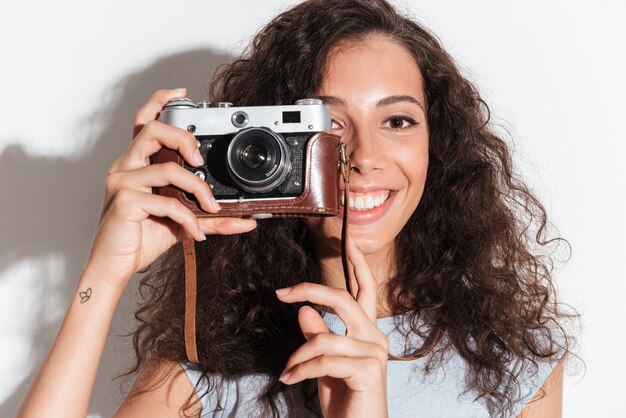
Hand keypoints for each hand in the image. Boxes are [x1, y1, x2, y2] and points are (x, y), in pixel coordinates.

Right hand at [85, 89, 256, 287]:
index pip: (144, 121)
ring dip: (197, 188)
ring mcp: (122, 182)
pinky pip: (166, 203)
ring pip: (166, 167)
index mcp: (137, 163)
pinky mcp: (124, 201)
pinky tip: (195, 233)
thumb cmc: (142, 237)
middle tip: (201, 161)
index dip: (161, 102)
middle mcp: (126, 166)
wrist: (115, 265)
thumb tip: (247, 220)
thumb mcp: (181, 222)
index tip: (183, 94)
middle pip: (152, 130)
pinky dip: (188, 219)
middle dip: (184, 139)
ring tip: (211, 207)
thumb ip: (211, 216)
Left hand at [275, 237, 388, 417]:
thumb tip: (305, 312)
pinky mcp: (369, 370)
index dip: (358, 265)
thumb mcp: (323, 365)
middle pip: (343, 299)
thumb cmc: (344, 401)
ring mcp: (375, 353)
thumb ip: (318, 337)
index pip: (364, 291)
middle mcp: (375, 337)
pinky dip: (300, 370)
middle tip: (282, 292)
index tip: (350, 241)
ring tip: (286, 372)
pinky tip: (291, 380)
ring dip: (297, 356)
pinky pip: (323, 359)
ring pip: (324, 338)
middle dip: (311, 290)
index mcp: (367, 332)